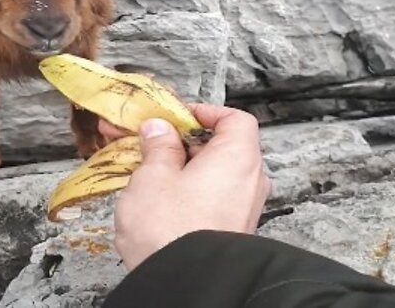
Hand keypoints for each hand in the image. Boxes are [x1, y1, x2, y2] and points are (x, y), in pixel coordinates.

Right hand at [105, 104, 270, 269]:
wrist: (184, 281)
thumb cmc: (172, 231)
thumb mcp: (152, 176)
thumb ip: (158, 147)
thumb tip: (159, 130)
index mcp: (237, 158)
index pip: (234, 119)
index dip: (204, 113)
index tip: (175, 115)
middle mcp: (248, 182)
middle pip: (221, 147)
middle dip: (183, 142)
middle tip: (148, 141)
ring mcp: (242, 208)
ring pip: (213, 175)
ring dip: (182, 169)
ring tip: (146, 173)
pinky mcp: (230, 230)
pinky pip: (211, 198)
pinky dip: (188, 192)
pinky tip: (158, 200)